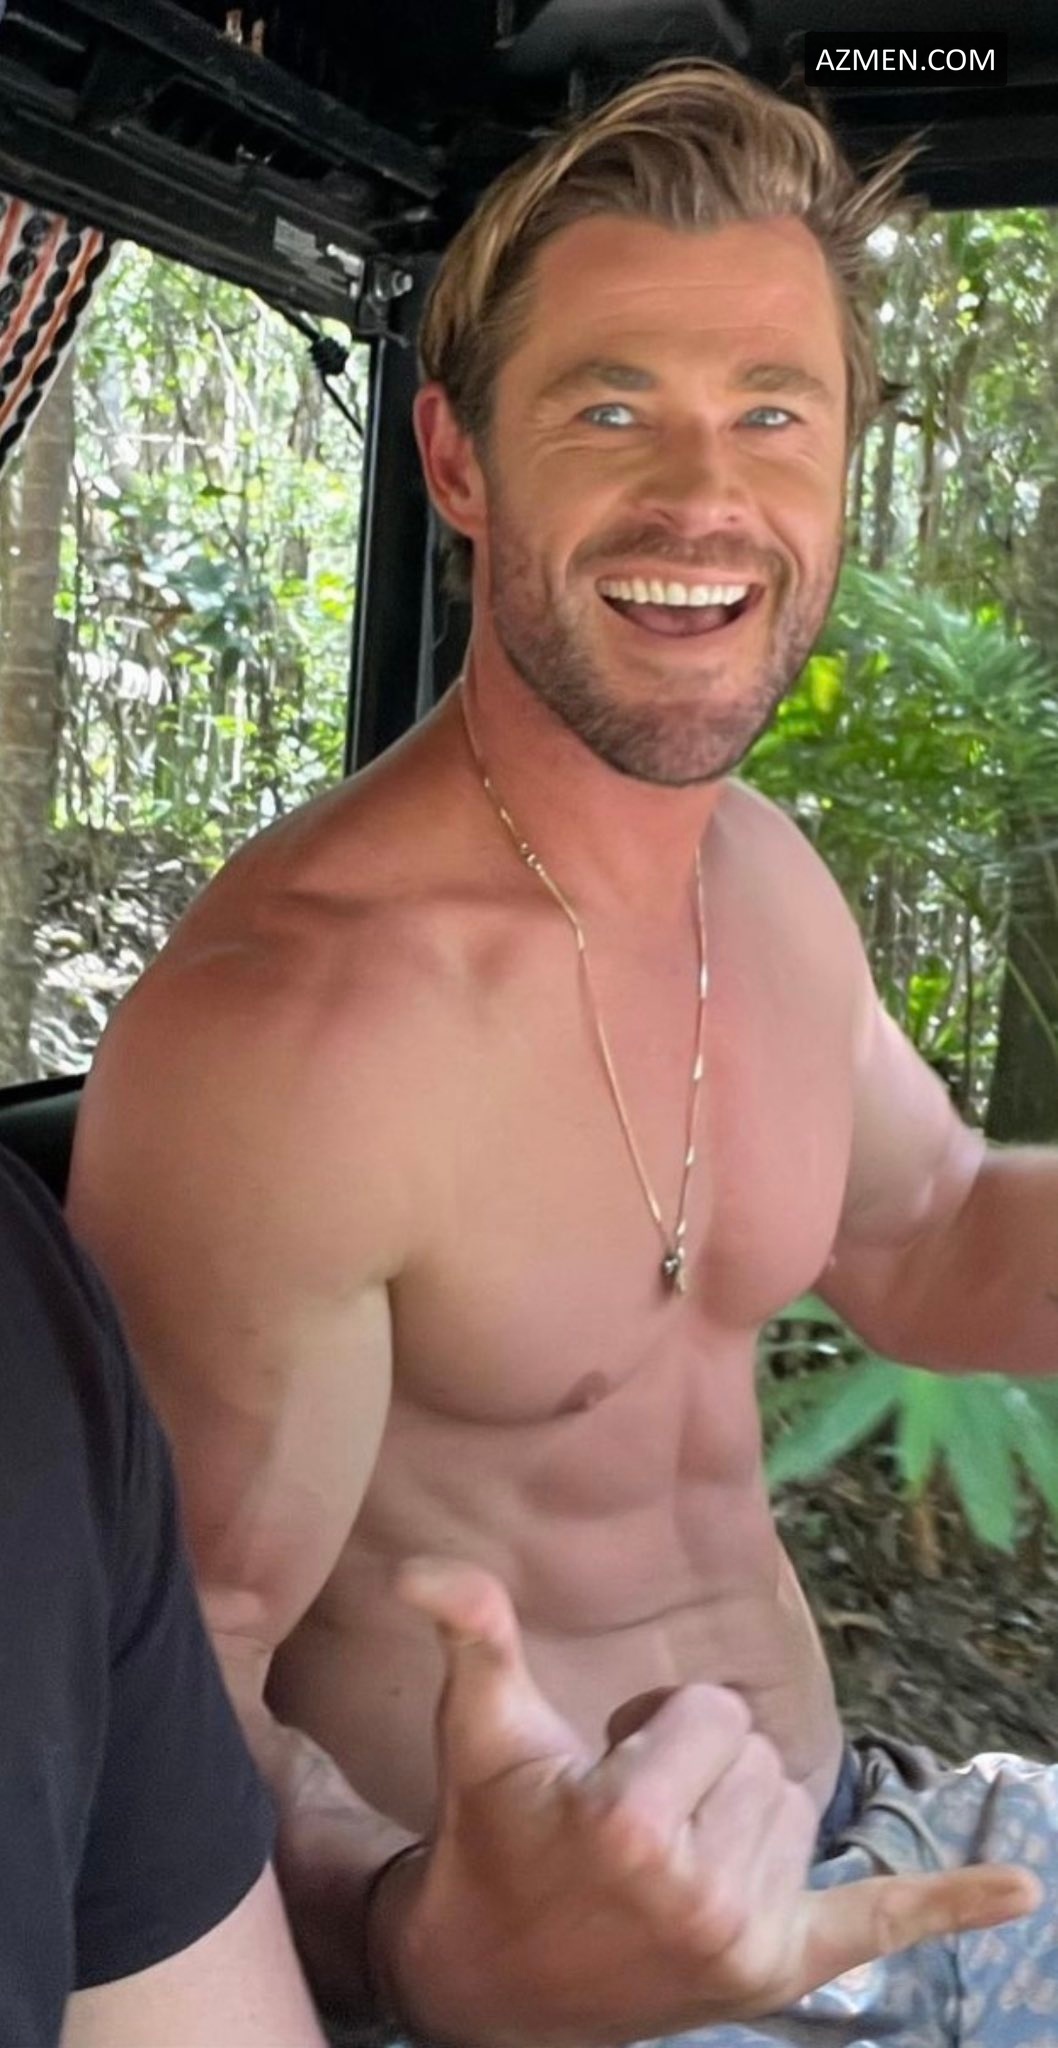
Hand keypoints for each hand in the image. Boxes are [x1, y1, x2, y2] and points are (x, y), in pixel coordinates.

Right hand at [375, 1560, 1039, 2047]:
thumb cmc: (493, 1833)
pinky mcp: (776, 1975)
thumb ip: (472, 1634)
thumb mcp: (481, 1728)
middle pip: (761, 1756)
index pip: (711, 1714)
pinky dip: (949, 1906)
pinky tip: (1022, 1886)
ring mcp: (744, 1945)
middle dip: (700, 1766)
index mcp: (633, 1826)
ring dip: (741, 1811)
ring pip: (797, 1809)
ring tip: (666, 1852)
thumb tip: (423, 1565)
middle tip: (629, 1815)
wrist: (491, 1979)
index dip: (657, 1725)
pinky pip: (878, 1924)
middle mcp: (700, 1895)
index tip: (605, 1769)